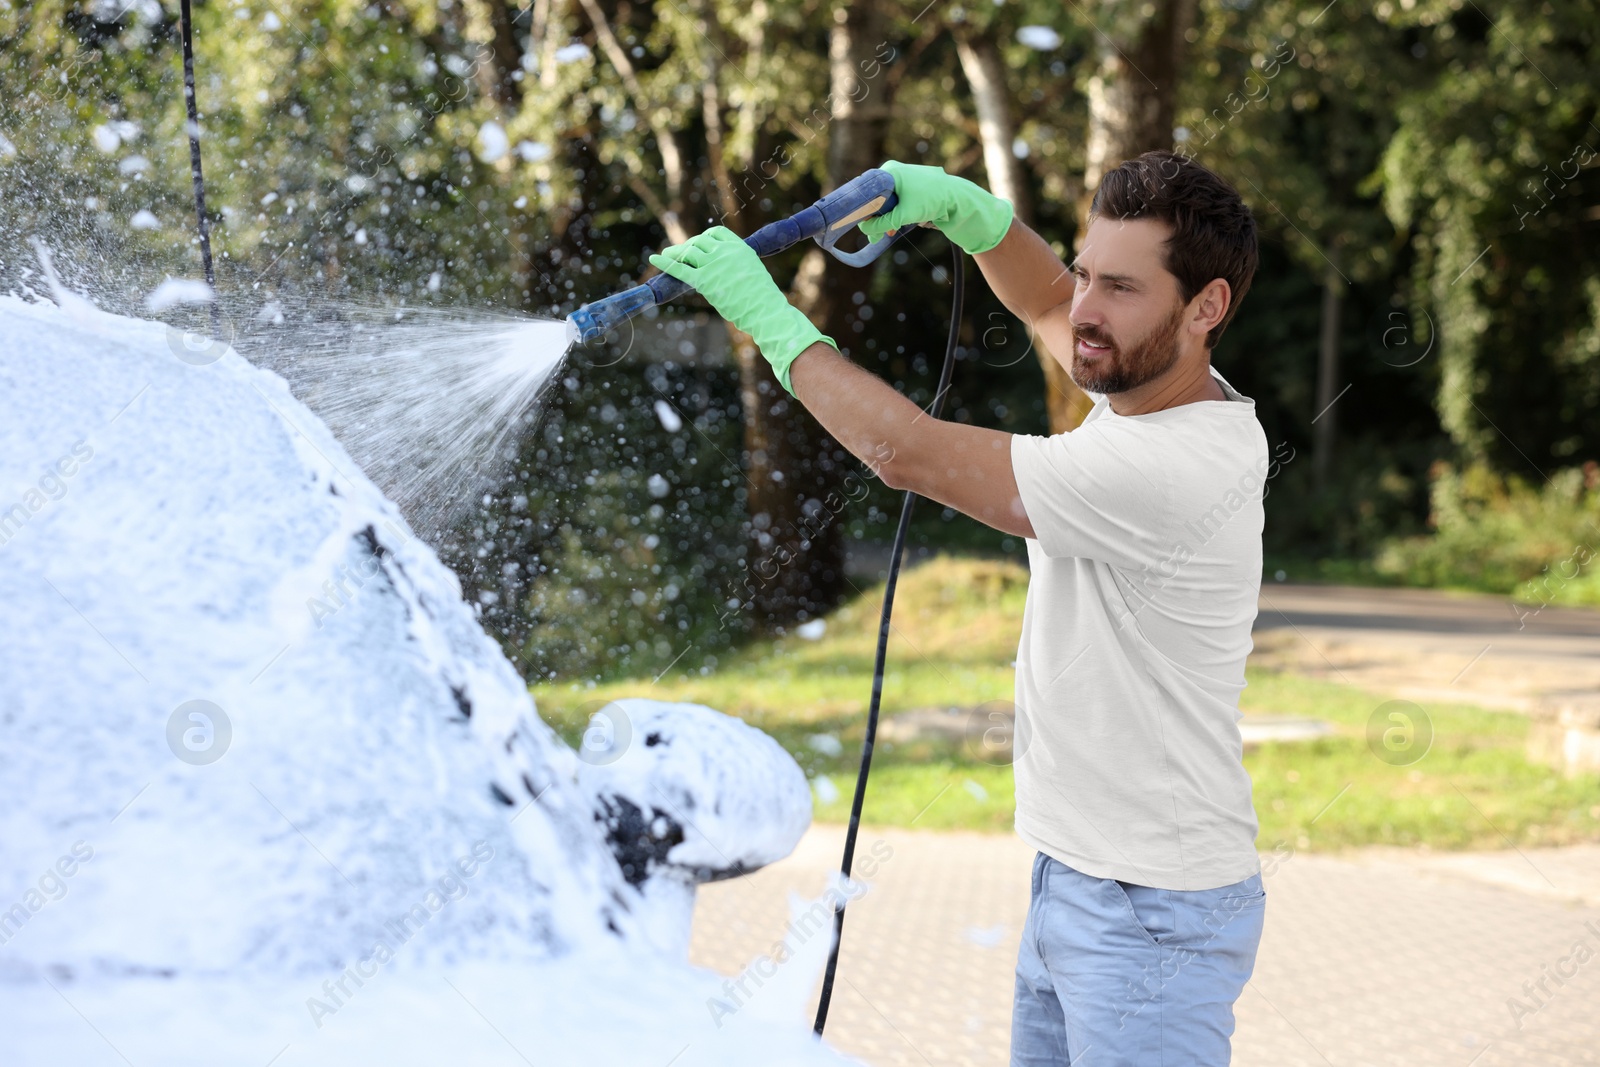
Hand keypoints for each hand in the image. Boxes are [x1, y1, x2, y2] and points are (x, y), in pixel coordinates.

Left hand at [649, 227, 835, 395]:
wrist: (765, 310)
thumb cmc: (762, 298)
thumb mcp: (752, 272)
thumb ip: (738, 265)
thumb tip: (727, 271)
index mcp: (739, 247)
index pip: (716, 234)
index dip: (704, 239)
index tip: (698, 245)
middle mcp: (725, 251)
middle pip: (699, 242)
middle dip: (687, 247)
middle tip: (678, 254)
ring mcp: (713, 264)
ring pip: (688, 252)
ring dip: (675, 253)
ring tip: (665, 256)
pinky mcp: (704, 280)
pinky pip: (679, 268)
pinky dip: (665, 263)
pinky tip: (653, 259)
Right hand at [858, 160, 1013, 254]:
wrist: (957, 198)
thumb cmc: (931, 200)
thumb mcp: (903, 214)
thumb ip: (883, 223)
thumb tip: (865, 231)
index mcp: (889, 171)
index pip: (866, 190)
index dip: (861, 209)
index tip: (859, 224)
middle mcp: (893, 172)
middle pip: (875, 197)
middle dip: (875, 218)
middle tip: (875, 236)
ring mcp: (901, 179)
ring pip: (885, 202)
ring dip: (885, 219)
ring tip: (888, 234)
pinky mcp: (909, 188)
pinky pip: (895, 202)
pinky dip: (894, 215)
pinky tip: (895, 228)